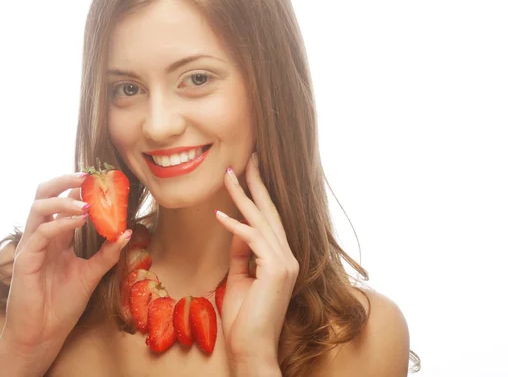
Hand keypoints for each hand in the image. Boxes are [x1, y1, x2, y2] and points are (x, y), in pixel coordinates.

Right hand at [1, 173, 131, 366]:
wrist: (44, 334)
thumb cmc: (63, 304)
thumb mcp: (92, 274)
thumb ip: (108, 253)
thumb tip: (128, 231)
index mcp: (57, 237)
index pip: (64, 202)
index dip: (80, 189)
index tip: (102, 180)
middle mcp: (43, 236)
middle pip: (44, 195)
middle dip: (64, 180)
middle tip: (88, 176)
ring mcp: (32, 246)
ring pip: (38, 207)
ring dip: (64, 200)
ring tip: (87, 202)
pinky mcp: (26, 260)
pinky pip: (41, 233)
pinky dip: (61, 223)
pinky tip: (80, 220)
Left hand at [215, 153, 298, 371]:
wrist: (252, 349)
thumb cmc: (246, 318)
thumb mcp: (240, 277)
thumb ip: (241, 253)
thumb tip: (234, 227)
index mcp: (282, 258)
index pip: (270, 220)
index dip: (259, 196)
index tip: (248, 174)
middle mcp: (288, 256)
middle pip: (270, 213)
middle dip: (257, 184)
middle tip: (248, 158)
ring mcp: (285, 263)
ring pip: (262, 221)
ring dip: (243, 197)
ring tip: (229, 175)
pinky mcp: (276, 270)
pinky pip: (253, 240)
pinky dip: (235, 226)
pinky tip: (219, 215)